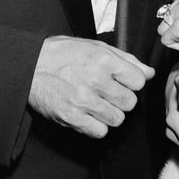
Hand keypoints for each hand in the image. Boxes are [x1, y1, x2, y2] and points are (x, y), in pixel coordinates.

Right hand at [28, 36, 154, 137]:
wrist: (30, 67)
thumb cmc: (63, 53)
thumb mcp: (96, 46)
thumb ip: (125, 59)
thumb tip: (148, 72)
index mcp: (104, 60)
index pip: (138, 81)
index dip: (132, 82)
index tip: (123, 81)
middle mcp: (96, 80)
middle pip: (130, 102)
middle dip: (123, 98)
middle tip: (110, 93)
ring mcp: (84, 101)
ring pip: (117, 119)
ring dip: (111, 113)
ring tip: (99, 103)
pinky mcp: (72, 118)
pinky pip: (100, 132)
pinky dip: (97, 126)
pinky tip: (90, 114)